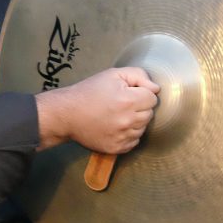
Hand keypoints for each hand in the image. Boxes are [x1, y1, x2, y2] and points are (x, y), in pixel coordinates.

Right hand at [35, 67, 159, 152]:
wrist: (67, 114)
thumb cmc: (89, 92)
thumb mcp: (113, 74)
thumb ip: (139, 76)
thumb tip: (155, 88)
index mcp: (128, 100)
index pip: (152, 98)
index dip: (141, 93)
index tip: (129, 93)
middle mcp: (128, 121)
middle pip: (149, 113)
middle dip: (139, 107)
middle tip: (122, 103)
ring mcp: (122, 136)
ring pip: (143, 128)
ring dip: (135, 121)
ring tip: (117, 115)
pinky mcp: (117, 148)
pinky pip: (134, 141)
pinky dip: (129, 135)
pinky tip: (116, 126)